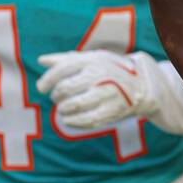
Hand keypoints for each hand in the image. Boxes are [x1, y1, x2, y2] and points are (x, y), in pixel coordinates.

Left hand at [35, 49, 163, 129]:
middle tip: (57, 98)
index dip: (47, 80)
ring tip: (63, 109)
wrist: (141, 85)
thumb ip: (66, 60)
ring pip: (75, 105)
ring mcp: (108, 94)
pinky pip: (87, 120)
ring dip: (63, 109)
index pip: (62, 69)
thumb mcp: (91, 59)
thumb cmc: (108, 71)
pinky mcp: (114, 111)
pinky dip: (73, 122)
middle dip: (56, 95)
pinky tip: (68, 120)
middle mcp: (101, 75)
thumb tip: (41, 60)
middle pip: (66, 88)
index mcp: (94, 60)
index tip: (42, 88)